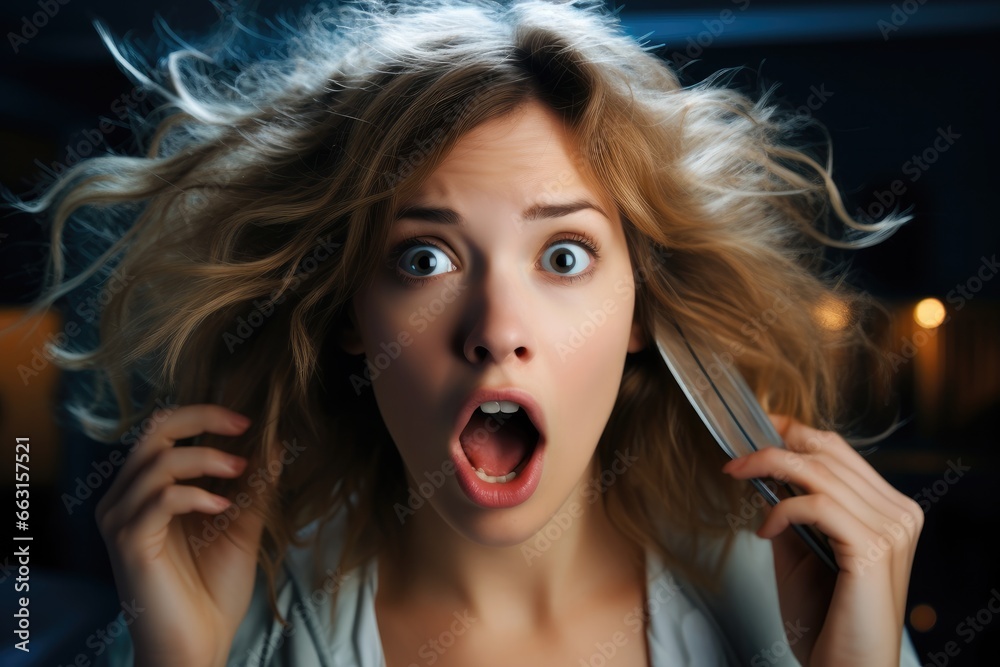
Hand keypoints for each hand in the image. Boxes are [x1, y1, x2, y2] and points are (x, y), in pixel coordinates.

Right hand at [96, 405, 263, 666]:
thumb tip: (275, 441)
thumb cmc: (214, 589)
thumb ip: (253, 485)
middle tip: (244, 426)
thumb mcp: (242, 524)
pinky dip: (195, 494)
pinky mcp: (129, 542)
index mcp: (147, 490)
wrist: (199, 644)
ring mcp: (122, 520)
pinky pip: (159, 498)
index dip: (206, 414)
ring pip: (158, 460)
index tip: (250, 419)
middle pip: (154, 430)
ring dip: (206, 458)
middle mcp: (125, 498)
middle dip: (203, 418)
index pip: (165, 429)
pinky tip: (222, 508)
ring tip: (241, 472)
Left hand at [722, 414, 921, 665]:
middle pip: (828, 451)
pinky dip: (781, 510)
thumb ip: (792, 509)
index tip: (754, 428)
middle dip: (772, 446)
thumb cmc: (826, 620)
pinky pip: (817, 505)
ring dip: (767, 468)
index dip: (794, 431)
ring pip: (819, 472)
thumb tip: (765, 471)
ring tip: (736, 478)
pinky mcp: (873, 549)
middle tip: (733, 457)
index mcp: (888, 508)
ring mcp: (890, 529)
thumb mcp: (802, 550)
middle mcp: (898, 512)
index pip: (839, 450)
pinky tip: (764, 531)